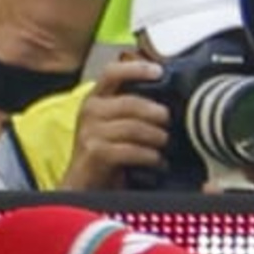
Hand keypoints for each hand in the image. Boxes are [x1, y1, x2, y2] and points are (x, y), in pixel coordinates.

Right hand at [56, 47, 170, 190]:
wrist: (84, 184)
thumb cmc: (104, 152)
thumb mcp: (112, 124)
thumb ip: (130, 109)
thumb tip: (164, 101)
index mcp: (94, 99)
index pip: (112, 73)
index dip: (136, 69)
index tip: (159, 71)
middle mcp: (89, 112)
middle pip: (131, 103)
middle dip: (157, 113)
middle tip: (169, 122)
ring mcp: (90, 132)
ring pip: (134, 127)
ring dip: (157, 137)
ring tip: (165, 144)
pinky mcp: (95, 153)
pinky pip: (131, 149)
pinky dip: (150, 156)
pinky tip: (158, 162)